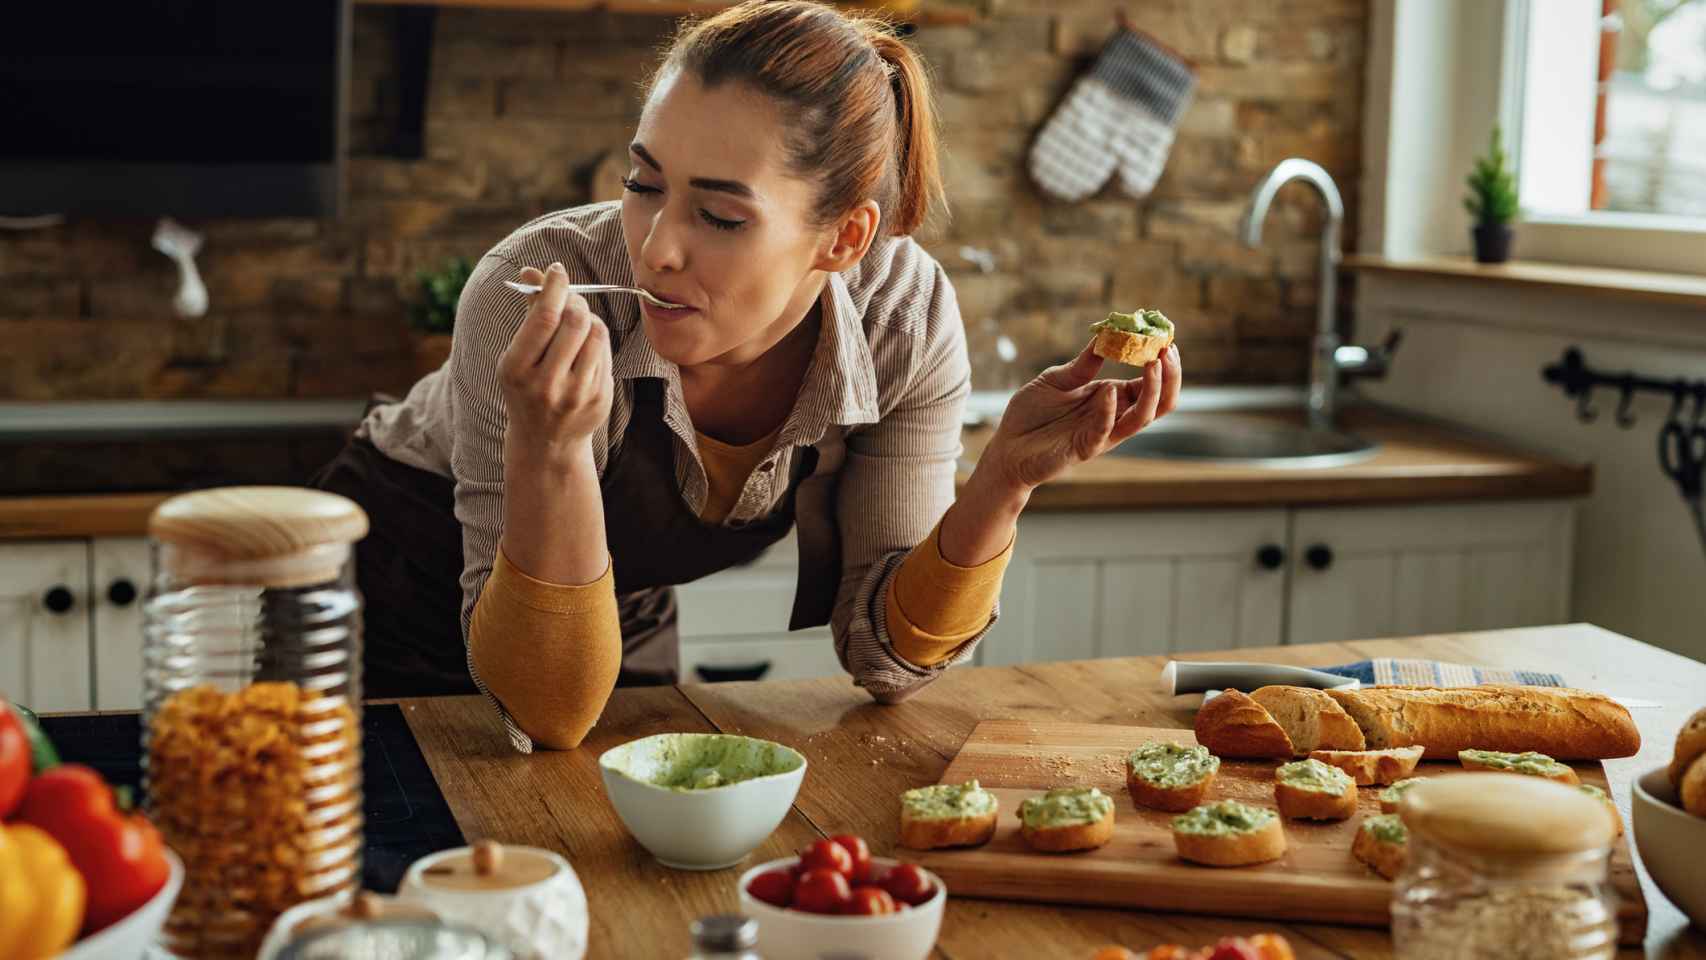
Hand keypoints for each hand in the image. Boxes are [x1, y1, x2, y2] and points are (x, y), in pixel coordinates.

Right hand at [498, 263, 613, 465]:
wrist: (545, 442)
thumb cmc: (528, 386)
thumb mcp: (518, 355)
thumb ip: (529, 313)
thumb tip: (532, 271)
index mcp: (517, 369)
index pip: (544, 317)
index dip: (554, 287)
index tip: (558, 270)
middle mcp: (546, 384)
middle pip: (574, 321)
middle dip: (575, 300)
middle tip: (571, 298)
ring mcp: (575, 394)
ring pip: (596, 334)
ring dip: (589, 319)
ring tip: (578, 324)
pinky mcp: (599, 399)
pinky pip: (605, 353)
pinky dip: (596, 340)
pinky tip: (585, 349)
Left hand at [981, 341, 1182, 491]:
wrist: (1006, 446)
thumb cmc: (1032, 414)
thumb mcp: (1057, 379)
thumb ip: (1082, 365)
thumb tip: (1105, 337)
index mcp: (1111, 398)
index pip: (1148, 383)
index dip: (1161, 364)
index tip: (1165, 339)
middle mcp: (1113, 416)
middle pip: (1158, 402)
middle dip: (1169, 377)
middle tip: (1167, 351)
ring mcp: (1101, 434)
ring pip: (1142, 418)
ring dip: (1152, 392)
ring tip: (1153, 364)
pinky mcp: (1084, 448)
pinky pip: (1105, 431)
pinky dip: (1110, 411)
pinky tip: (1109, 390)